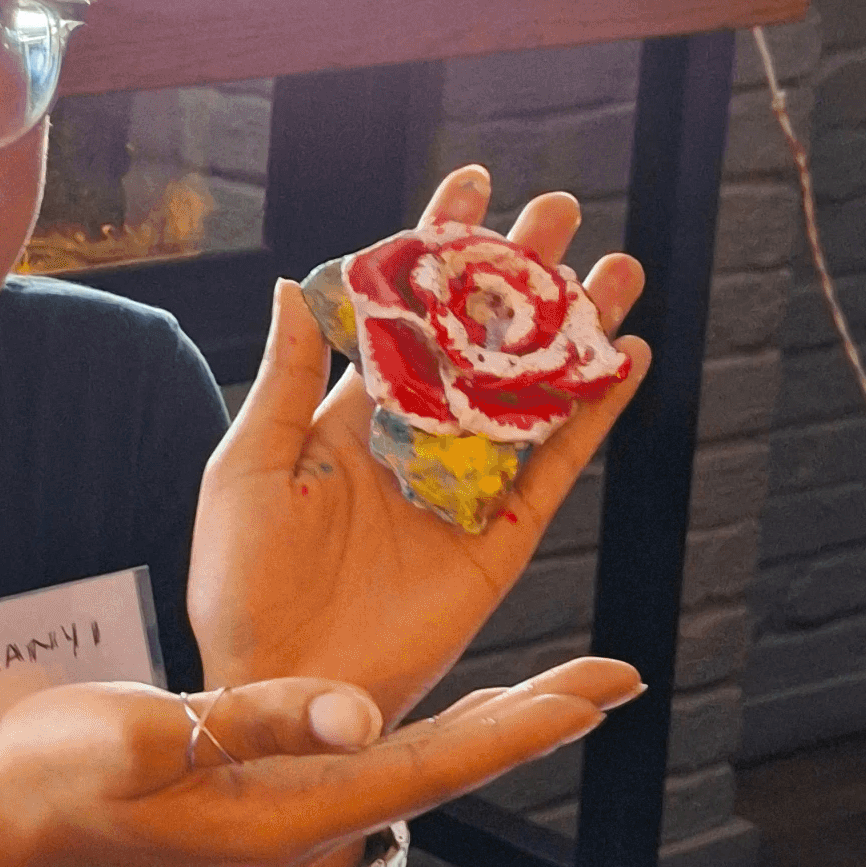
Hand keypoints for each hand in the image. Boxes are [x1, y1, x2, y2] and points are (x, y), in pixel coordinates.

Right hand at [0, 656, 640, 866]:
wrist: (15, 814)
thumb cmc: (66, 775)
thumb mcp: (151, 737)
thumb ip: (255, 722)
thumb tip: (361, 711)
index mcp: (292, 805)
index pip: (430, 765)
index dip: (516, 729)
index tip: (592, 698)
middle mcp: (310, 802)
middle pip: (449, 758)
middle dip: (536, 717)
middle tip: (622, 679)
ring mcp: (295, 790)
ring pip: (421, 748)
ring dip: (499, 714)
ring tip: (572, 682)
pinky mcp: (274, 767)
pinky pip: (377, 737)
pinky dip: (434, 708)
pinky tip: (461, 691)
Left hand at [188, 164, 648, 722]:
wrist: (279, 687)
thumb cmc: (240, 582)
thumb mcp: (247, 466)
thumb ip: (284, 379)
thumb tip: (294, 285)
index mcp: (348, 409)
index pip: (404, 307)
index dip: (437, 244)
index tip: (472, 179)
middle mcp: (414, 436)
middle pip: (481, 336)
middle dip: (520, 271)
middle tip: (559, 208)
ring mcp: (463, 485)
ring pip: (531, 390)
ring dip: (573, 332)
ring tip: (616, 267)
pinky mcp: (499, 538)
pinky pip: (556, 466)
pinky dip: (592, 416)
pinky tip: (625, 360)